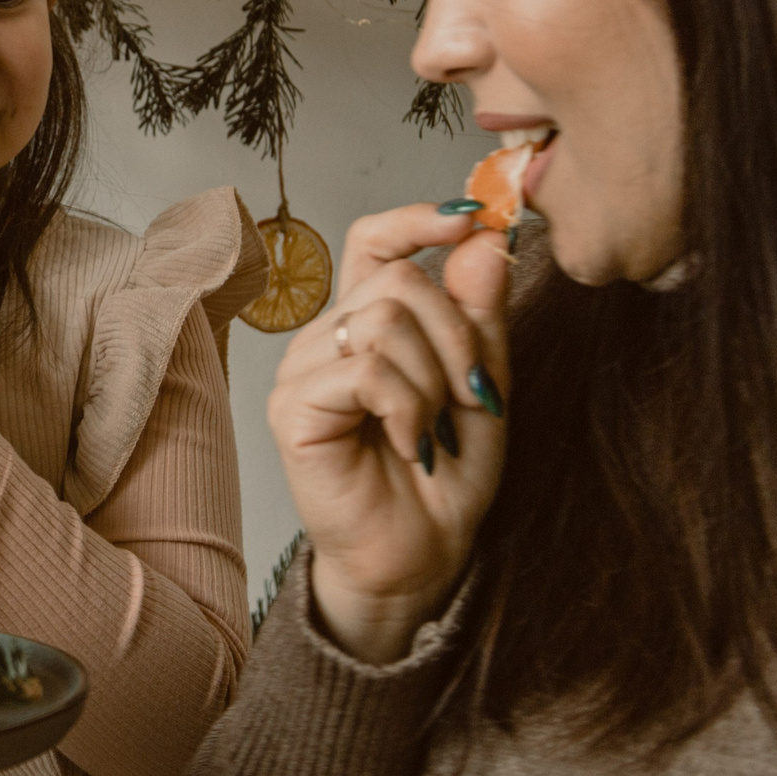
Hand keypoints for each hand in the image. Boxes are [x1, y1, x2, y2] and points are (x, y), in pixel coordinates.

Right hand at [268, 203, 512, 664]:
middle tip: (473, 395)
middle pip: (398, 278)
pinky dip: (409, 409)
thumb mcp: (483, 386)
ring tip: (437, 431)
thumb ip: (480, 316)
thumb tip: (482, 239)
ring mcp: (304, 369)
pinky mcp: (293, 408)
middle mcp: (328, 336)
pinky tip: (413, 446)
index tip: (472, 217)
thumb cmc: (445, 477)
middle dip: (458, 334)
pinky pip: (368, 371)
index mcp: (368, 322)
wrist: (421, 558)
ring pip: (384, 321)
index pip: (373, 239)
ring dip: (435, 381)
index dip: (416, 218)